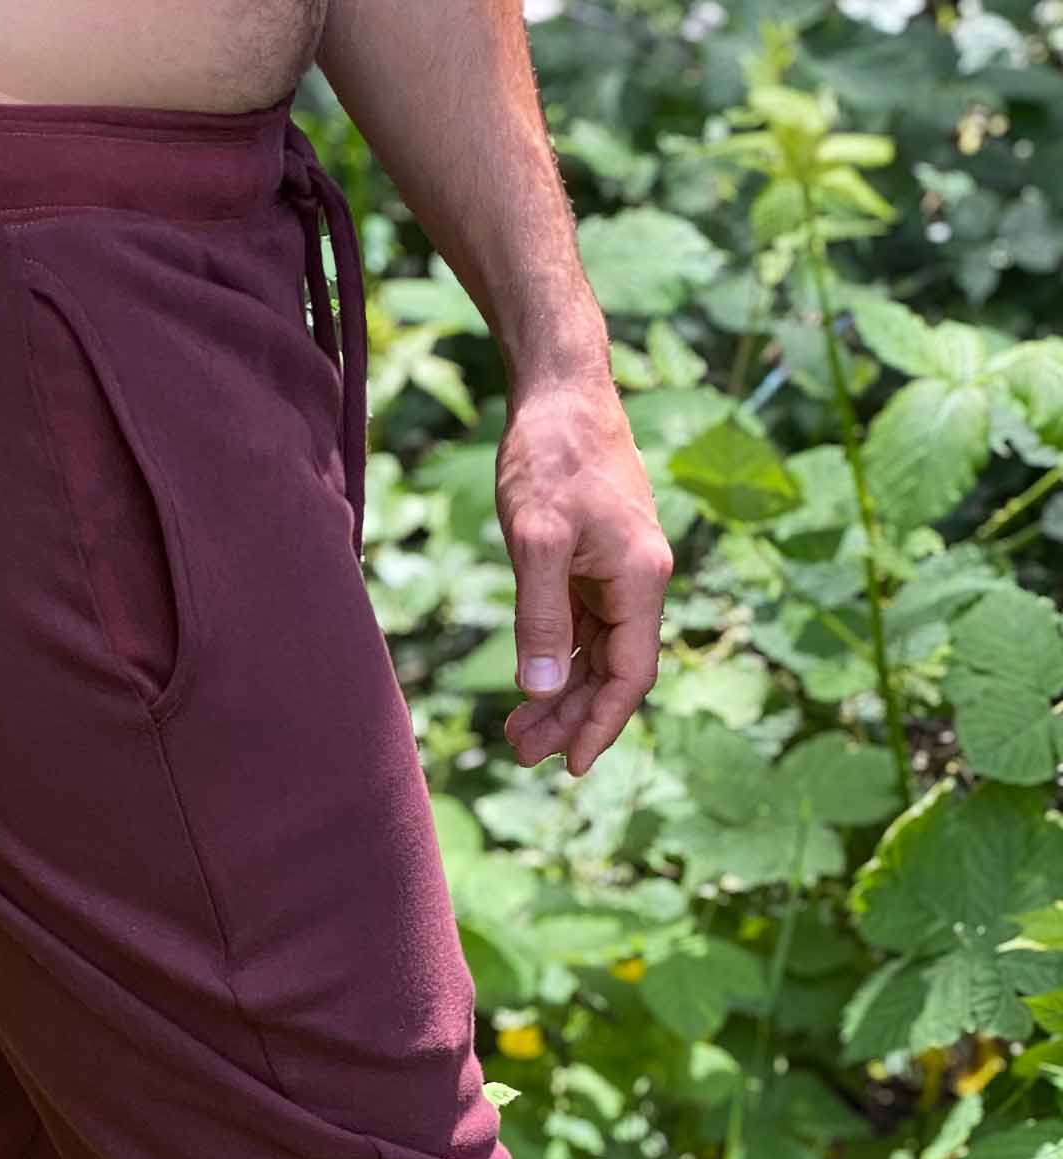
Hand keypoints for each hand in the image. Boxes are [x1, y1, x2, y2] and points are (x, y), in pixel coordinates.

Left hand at [495, 376, 672, 776]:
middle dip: (571, 719)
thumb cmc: (551, 454)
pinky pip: (581, 629)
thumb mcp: (536, 538)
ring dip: (560, 697)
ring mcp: (618, 571)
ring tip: (516, 737)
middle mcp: (640, 579)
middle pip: (613, 672)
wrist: (559, 391)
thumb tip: (540, 688)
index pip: (631, 674)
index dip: (602, 724)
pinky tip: (528, 688)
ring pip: (595, 655)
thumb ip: (541, 615)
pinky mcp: (592, 562)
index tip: (571, 767)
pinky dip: (556, 661)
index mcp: (642, 577)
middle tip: (522, 756)